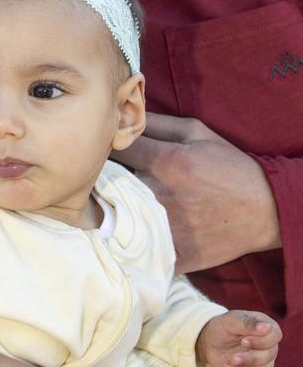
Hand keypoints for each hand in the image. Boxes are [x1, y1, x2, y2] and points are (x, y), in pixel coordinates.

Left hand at [114, 113, 279, 272]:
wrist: (265, 211)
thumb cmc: (229, 167)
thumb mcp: (197, 133)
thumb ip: (157, 123)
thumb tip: (124, 113)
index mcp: (166, 161)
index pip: (114, 148)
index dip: (105, 147)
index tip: (104, 149)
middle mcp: (161, 194)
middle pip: (109, 183)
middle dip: (103, 177)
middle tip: (100, 176)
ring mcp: (165, 227)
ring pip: (117, 216)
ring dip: (112, 208)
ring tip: (112, 202)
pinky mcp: (172, 254)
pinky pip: (137, 248)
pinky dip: (131, 240)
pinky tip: (132, 230)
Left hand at [196, 310, 281, 366]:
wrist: (209, 342)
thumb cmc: (221, 327)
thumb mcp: (230, 321)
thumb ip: (248, 324)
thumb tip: (267, 326)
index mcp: (265, 326)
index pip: (275, 335)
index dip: (262, 341)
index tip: (243, 341)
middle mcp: (268, 344)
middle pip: (269, 356)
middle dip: (250, 359)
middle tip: (233, 358)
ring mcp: (263, 359)